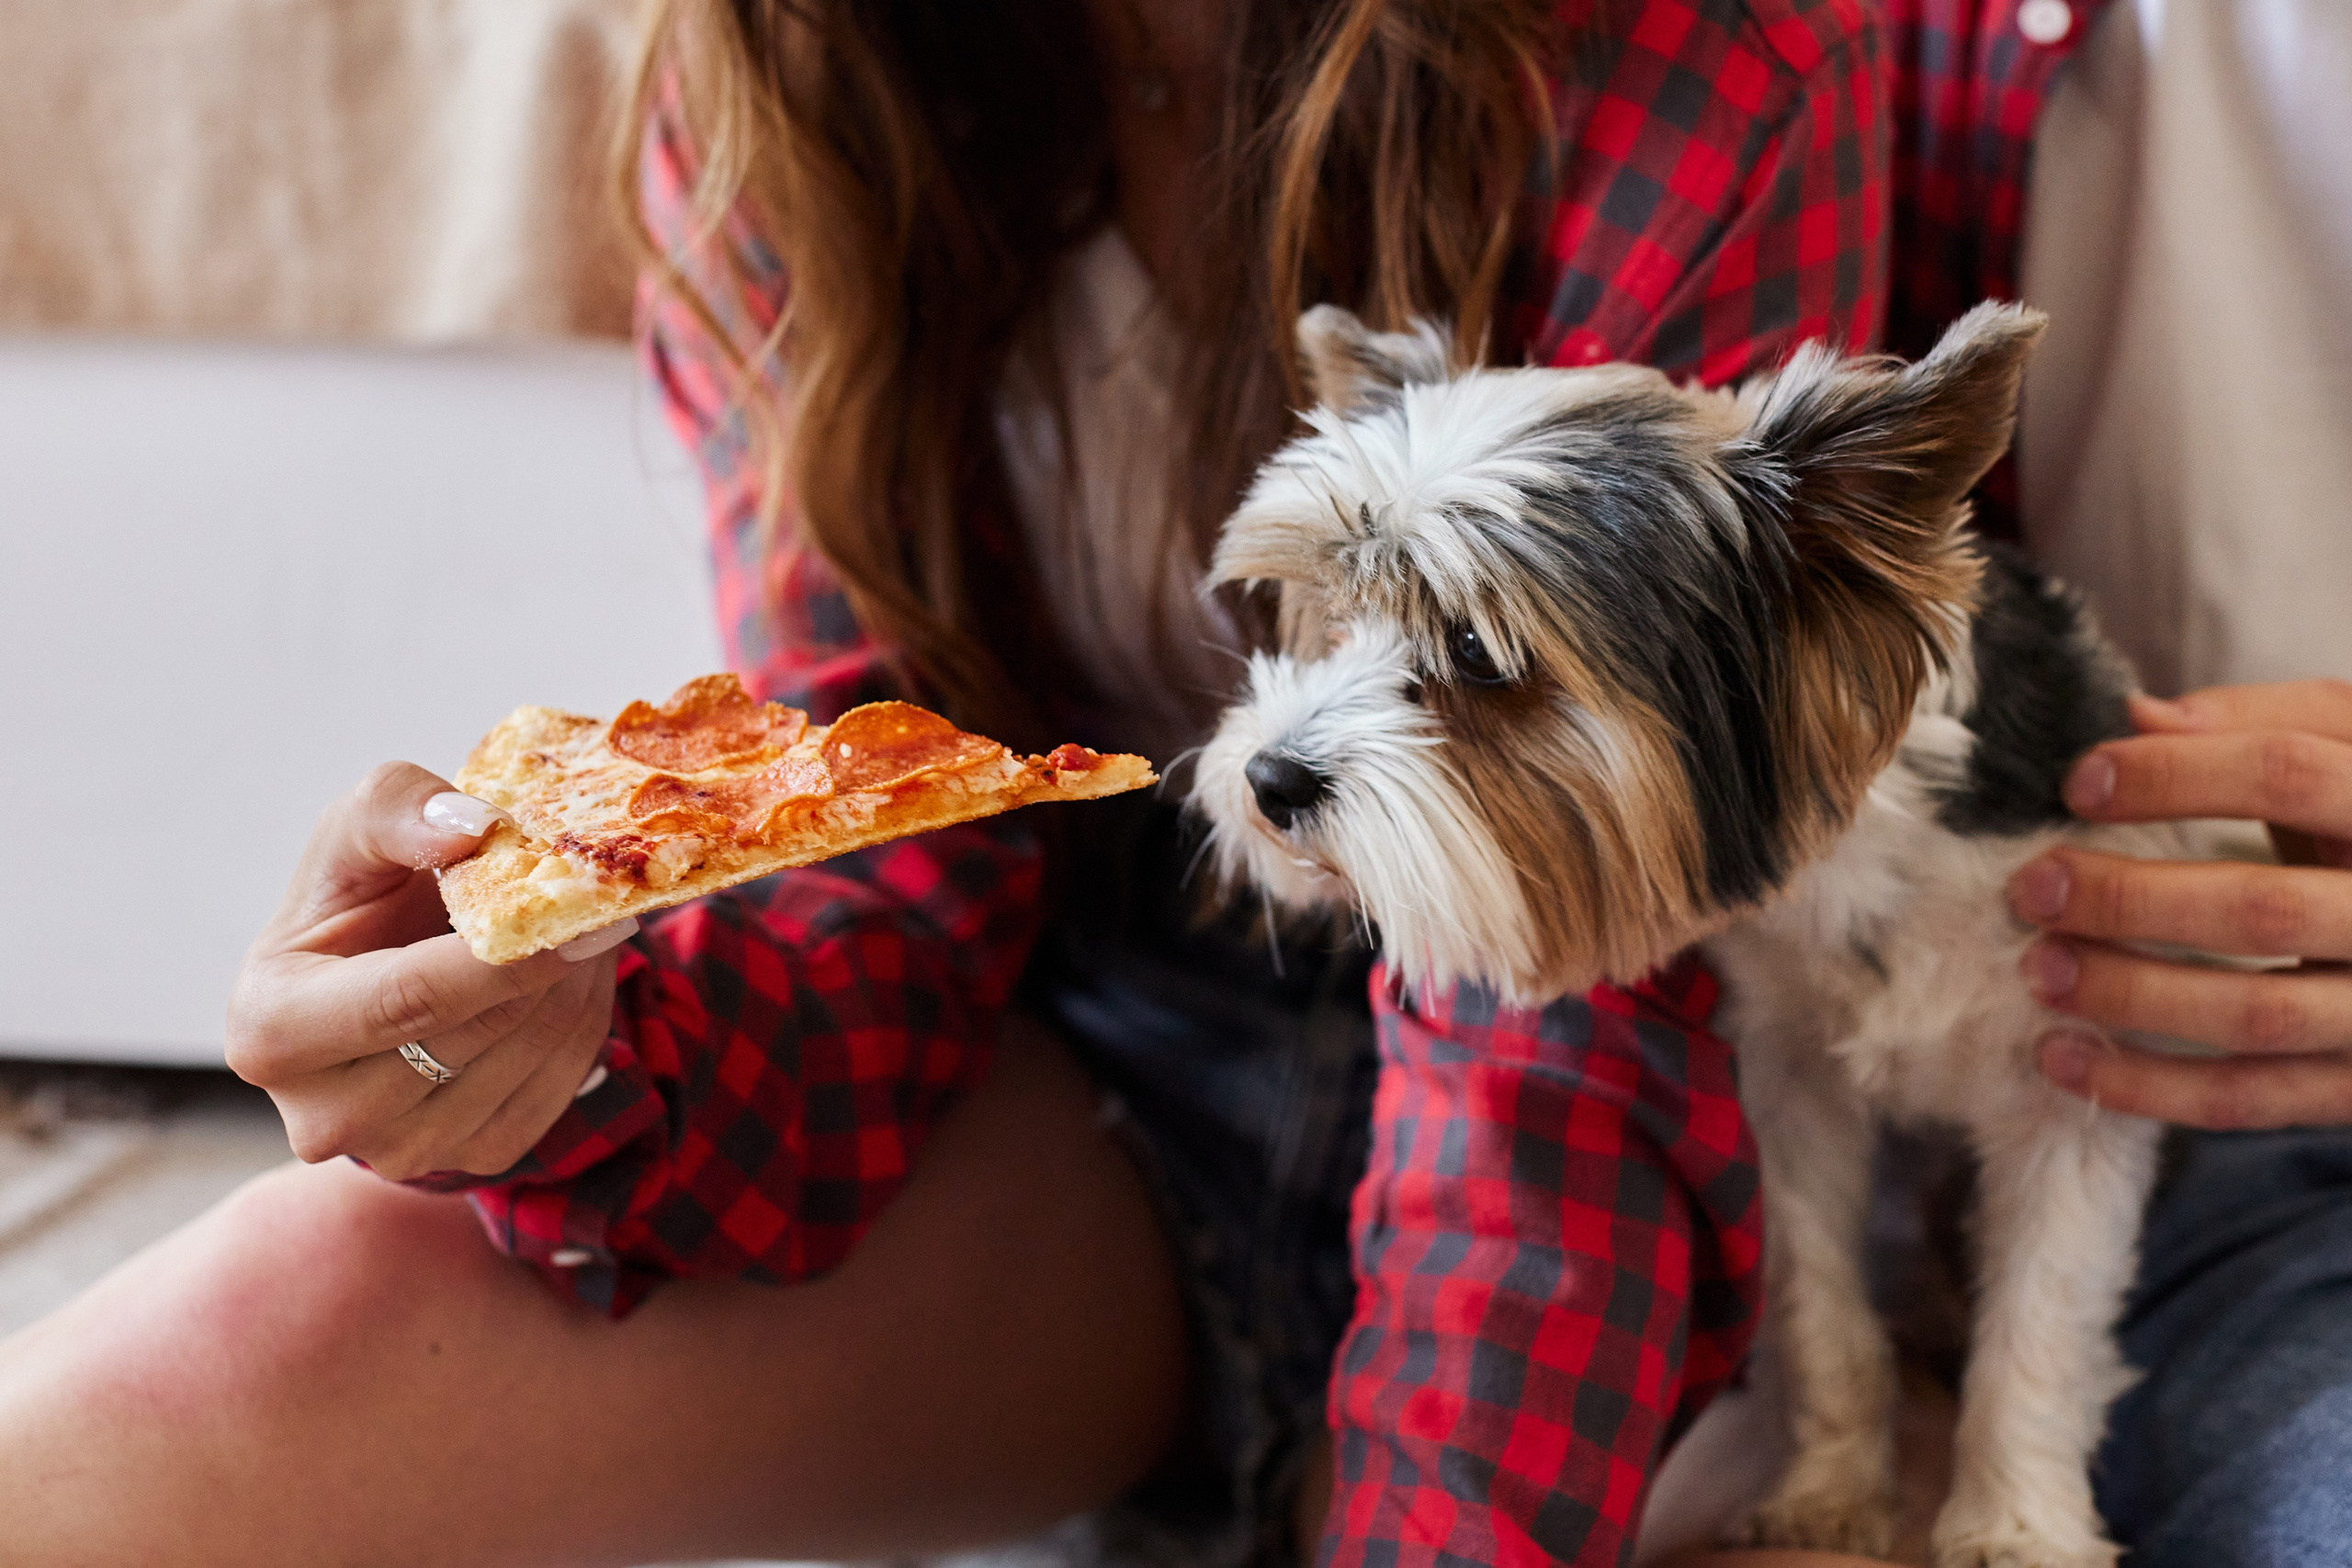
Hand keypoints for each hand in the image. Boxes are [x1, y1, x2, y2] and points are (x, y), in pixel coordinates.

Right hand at [226, 763, 635, 1180]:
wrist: (392, 968)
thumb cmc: (364, 897)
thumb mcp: (360, 827)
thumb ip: (399, 806)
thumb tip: (469, 828)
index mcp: (269, 1031)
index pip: (404, 999)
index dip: (498, 957)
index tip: (572, 913)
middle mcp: (322, 1115)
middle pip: (475, 1035)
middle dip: (548, 962)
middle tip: (594, 903)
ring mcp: (396, 1151)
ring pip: (526, 1063)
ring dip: (575, 988)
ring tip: (576, 929)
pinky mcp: (468, 1161)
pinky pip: (556, 1091)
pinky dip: (582, 1026)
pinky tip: (568, 980)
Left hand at [2004, 680, 2351, 1127]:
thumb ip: (2260, 721)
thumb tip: (2138, 714)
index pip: (2289, 772)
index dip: (2175, 774)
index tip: (2080, 782)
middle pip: (2262, 908)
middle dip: (2129, 900)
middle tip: (2033, 886)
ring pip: (2257, 1013)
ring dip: (2129, 996)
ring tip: (2038, 970)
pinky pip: (2253, 1100)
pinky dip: (2149, 1087)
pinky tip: (2062, 1059)